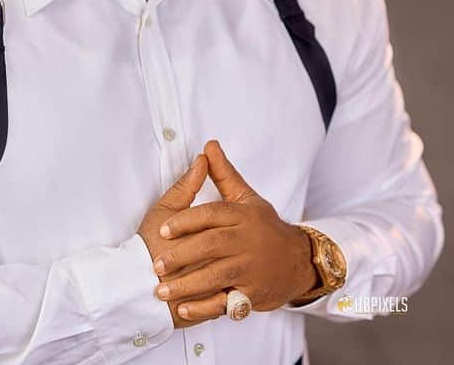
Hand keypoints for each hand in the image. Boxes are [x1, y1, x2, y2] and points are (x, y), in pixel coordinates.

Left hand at [149, 140, 317, 321]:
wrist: (298, 262)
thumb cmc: (265, 227)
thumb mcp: (245, 198)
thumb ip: (223, 174)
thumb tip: (208, 146)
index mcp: (242, 215)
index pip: (211, 214)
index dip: (185, 221)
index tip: (163, 230)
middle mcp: (247, 241)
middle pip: (211, 244)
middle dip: (182, 255)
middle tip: (157, 264)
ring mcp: (251, 269)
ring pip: (216, 275)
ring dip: (187, 285)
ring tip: (161, 290)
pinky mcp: (253, 294)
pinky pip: (226, 303)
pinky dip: (205, 308)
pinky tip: (184, 309)